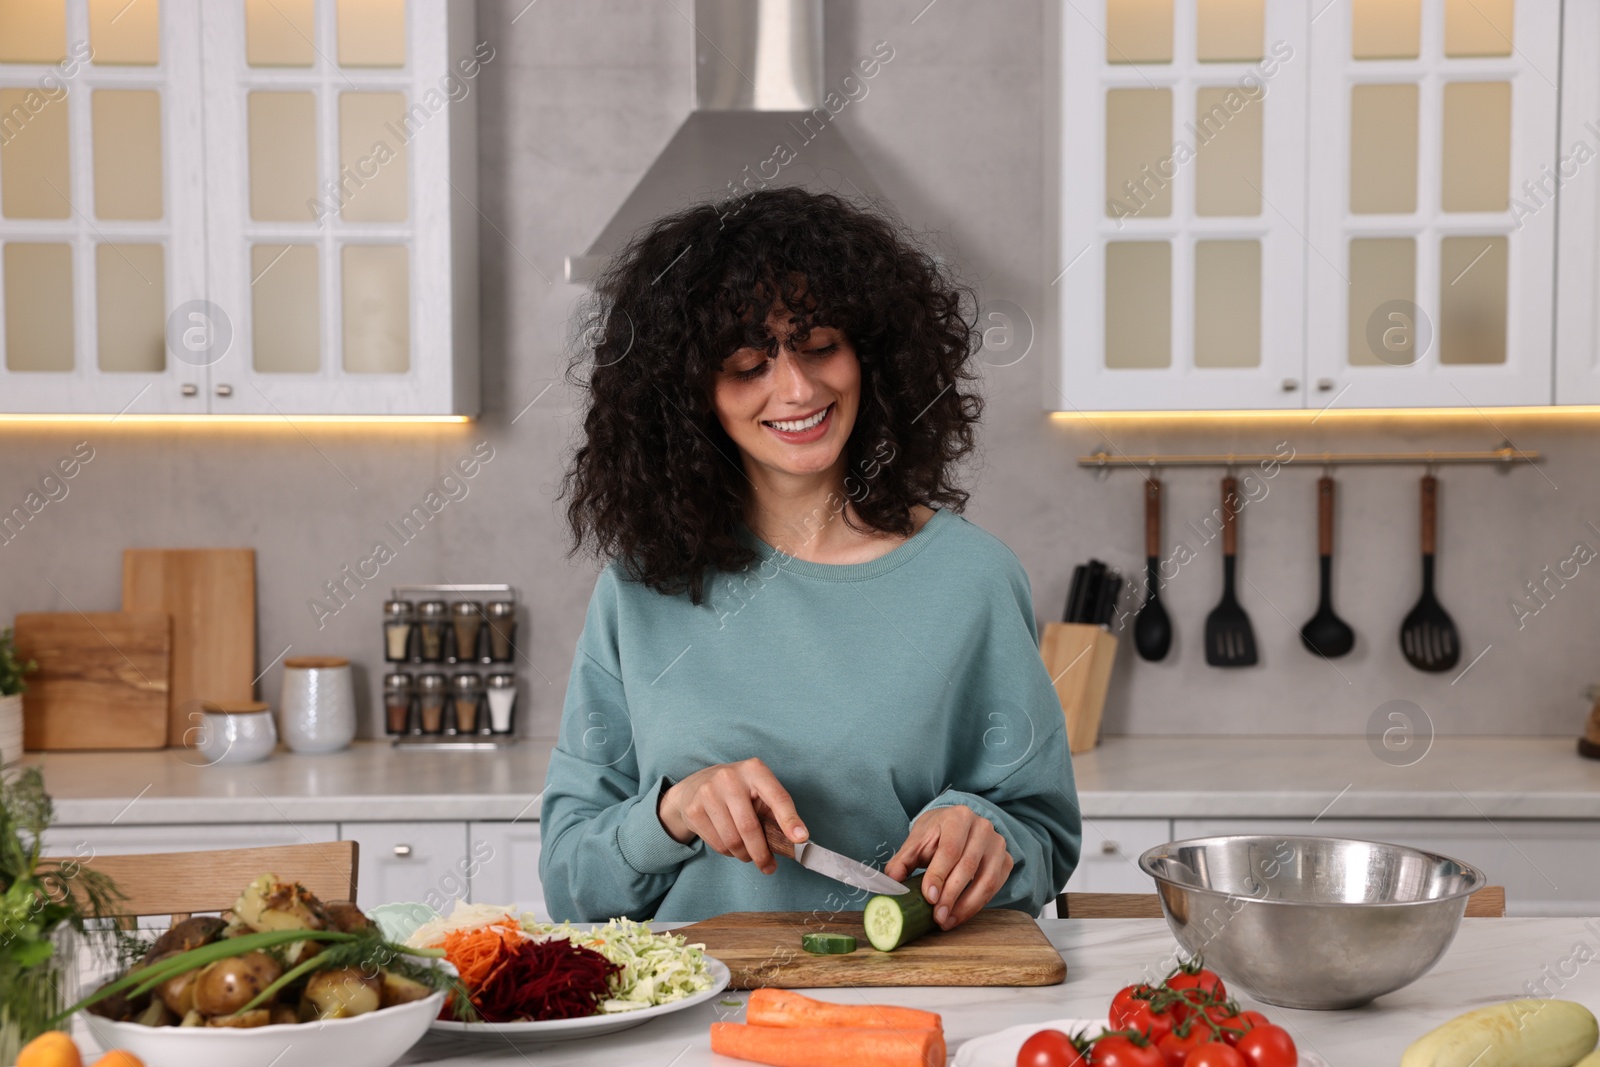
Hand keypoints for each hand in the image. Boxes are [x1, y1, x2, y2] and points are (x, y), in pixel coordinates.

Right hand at [656, 758, 808, 874]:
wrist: (695, 786)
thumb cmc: (738, 792)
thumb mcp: (758, 792)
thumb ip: (776, 812)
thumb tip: (797, 841)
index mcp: (754, 770)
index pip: (777, 797)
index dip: (790, 820)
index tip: (801, 839)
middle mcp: (730, 777)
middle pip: (750, 827)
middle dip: (762, 854)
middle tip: (769, 867)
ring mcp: (708, 792)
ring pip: (732, 840)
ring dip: (744, 856)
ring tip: (748, 855)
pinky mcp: (693, 809)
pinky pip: (717, 844)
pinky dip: (728, 853)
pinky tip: (731, 846)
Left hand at [885, 805, 1012, 929]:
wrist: (958, 824)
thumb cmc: (936, 833)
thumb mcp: (917, 841)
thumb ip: (902, 861)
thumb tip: (892, 882)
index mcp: (958, 817)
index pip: (950, 850)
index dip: (939, 876)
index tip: (928, 898)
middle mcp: (982, 827)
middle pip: (968, 867)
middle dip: (951, 896)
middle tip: (937, 916)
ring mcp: (998, 844)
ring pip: (986, 880)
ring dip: (966, 906)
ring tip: (947, 921)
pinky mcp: (1006, 860)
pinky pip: (995, 887)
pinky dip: (978, 905)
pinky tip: (960, 915)